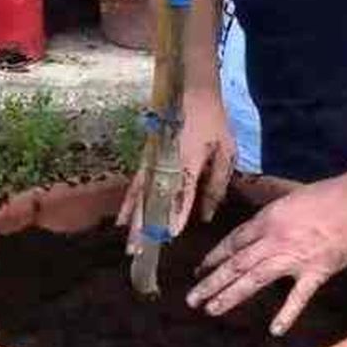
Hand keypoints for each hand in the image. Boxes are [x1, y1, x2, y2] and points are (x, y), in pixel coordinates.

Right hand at [117, 86, 235, 245]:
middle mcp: (167, 164)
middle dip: (148, 229)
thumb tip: (209, 214)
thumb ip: (218, 182)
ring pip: (141, 197)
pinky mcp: (145, 159)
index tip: (171, 236)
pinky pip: (134, 186)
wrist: (189, 90)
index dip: (177, 213)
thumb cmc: (212, 120)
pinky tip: (120, 223)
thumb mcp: (226, 148)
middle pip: (155, 200)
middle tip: (142, 256)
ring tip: (129, 249)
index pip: (182, 192)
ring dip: (134, 223)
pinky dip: (127, 205)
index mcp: (190, 161)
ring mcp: (152, 162)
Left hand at [187, 172, 346, 336]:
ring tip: (212, 309)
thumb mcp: (292, 197)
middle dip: (212, 281)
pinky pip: (299, 296)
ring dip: (231, 295)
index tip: (200, 270)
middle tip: (192, 298)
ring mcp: (295, 256)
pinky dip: (288, 313)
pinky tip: (276, 329)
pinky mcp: (317, 270)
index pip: (235, 240)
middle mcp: (276, 238)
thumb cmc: (329, 194)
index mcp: (270, 217)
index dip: (215, 256)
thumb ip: (273, 214)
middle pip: (237, 262)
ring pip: (255, 279)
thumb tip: (258, 227)